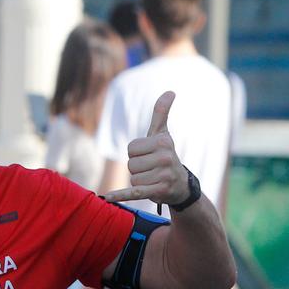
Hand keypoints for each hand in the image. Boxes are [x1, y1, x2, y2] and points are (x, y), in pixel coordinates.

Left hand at [101, 91, 188, 205]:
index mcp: (162, 142)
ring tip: (152, 179)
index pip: (131, 149)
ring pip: (132, 178)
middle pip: (131, 164)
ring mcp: (163, 176)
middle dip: (137, 169)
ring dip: (139, 181)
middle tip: (151, 169)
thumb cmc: (166, 156)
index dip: (136, 154)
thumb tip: (170, 91)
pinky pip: (135, 192)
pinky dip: (121, 195)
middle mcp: (165, 158)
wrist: (181, 185)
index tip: (149, 156)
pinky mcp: (159, 191)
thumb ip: (161, 113)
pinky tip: (107, 196)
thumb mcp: (163, 134)